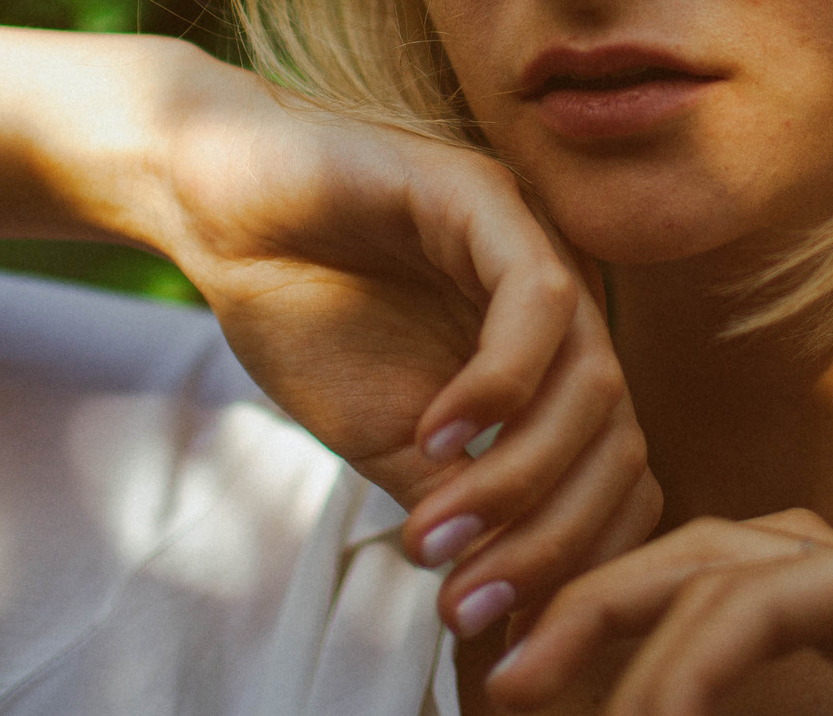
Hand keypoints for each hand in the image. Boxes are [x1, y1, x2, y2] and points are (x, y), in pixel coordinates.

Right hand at [146, 72, 660, 637]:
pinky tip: (435, 436)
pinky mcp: (486, 195)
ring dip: (519, 480)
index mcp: (552, 363)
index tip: (511, 638)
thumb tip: (504, 620)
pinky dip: (497, 385)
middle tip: (471, 607)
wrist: (215, 205)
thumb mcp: (387, 440)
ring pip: (590, 382)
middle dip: (553, 543)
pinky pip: (536, 301)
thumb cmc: (302, 312)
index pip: (616, 475)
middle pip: (618, 441)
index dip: (578, 564)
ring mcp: (537, 242)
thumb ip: (456, 507)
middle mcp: (566, 306)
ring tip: (437, 539)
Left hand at [489, 513, 832, 715]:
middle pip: (698, 558)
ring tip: (527, 688)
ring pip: (725, 562)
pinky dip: (696, 656)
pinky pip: (776, 596)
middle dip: (582, 601)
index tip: (516, 693)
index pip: (705, 604)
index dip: (605, 635)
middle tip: (492, 667)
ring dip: (613, 622)